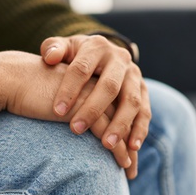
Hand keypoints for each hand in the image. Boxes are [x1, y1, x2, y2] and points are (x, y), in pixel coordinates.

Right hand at [0, 51, 134, 175]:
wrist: (11, 79)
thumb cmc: (28, 92)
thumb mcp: (56, 100)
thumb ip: (69, 110)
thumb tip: (74, 131)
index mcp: (94, 79)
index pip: (118, 107)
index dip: (125, 131)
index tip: (128, 155)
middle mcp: (98, 82)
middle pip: (124, 115)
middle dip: (131, 143)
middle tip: (132, 169)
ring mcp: (92, 92)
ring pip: (119, 122)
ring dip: (125, 148)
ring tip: (127, 169)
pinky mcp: (82, 103)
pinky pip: (106, 128)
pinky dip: (115, 146)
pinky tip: (120, 162)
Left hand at [40, 35, 150, 170]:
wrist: (101, 55)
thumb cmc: (73, 57)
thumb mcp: (63, 48)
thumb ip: (53, 49)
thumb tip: (50, 57)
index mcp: (97, 47)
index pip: (82, 69)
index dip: (69, 89)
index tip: (57, 111)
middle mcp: (120, 59)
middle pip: (109, 86)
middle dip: (93, 110)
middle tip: (76, 130)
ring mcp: (135, 75)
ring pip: (131, 101)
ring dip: (120, 124)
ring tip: (107, 145)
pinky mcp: (144, 91)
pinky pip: (145, 112)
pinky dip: (140, 130)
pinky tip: (131, 148)